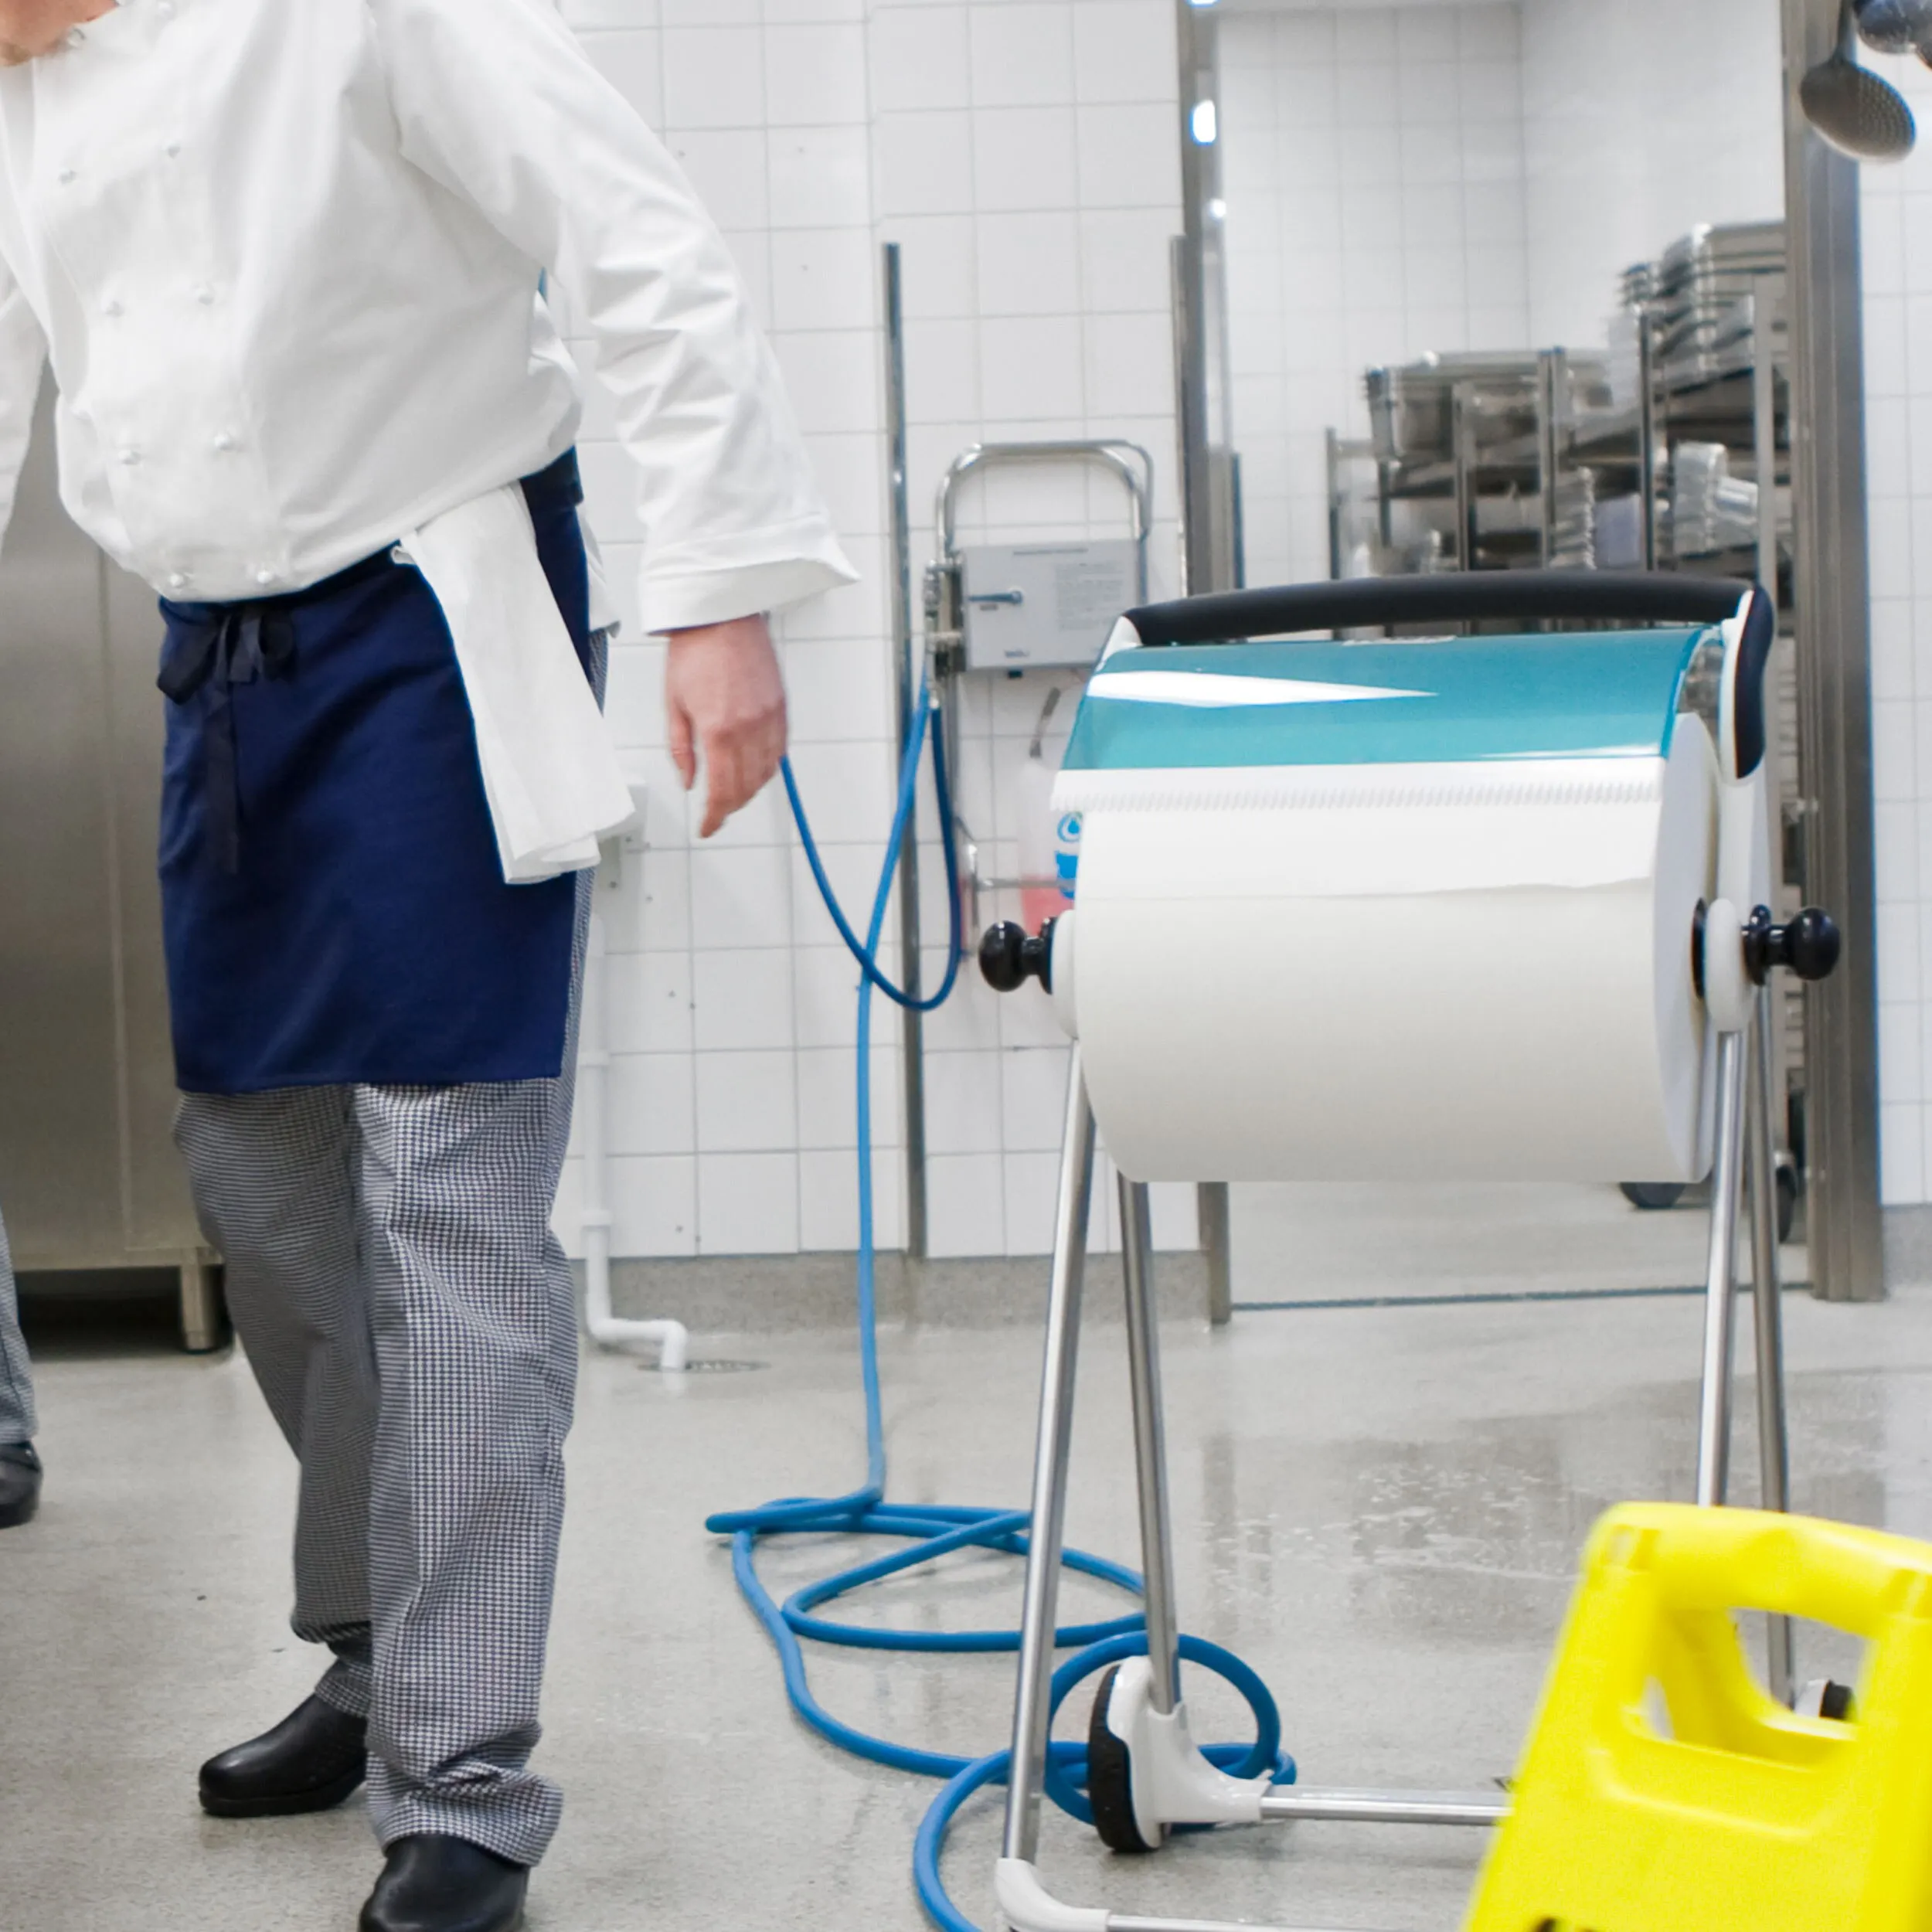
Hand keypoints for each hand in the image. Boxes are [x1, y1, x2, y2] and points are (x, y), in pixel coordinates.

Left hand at [664, 615, 788, 838]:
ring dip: (750, 790)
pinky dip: (767, 767)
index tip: (706, 827)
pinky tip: (753, 768)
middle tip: (716, 812)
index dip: (714, 817)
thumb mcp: (673, 705)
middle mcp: (749, 729)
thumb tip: (689, 782)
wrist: (722, 616)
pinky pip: (779, 751)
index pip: (722, 791)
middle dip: (730, 806)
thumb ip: (682, 749)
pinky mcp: (781, 708)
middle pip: (747, 788)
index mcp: (719, 730)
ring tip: (733, 792)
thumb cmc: (694, 652)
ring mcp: (769, 719)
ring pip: (767, 773)